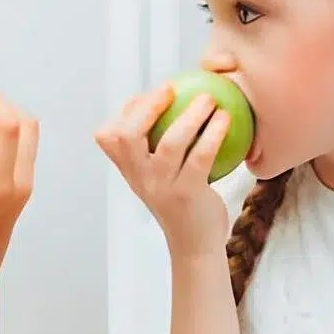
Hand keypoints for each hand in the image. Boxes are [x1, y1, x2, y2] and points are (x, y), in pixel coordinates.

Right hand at [94, 83, 230, 257]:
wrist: (195, 245)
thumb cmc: (182, 202)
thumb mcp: (159, 176)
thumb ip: (155, 147)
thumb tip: (168, 103)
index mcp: (130, 171)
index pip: (108, 137)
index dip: (122, 112)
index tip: (143, 96)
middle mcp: (140, 178)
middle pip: (127, 136)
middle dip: (148, 107)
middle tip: (171, 88)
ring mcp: (161, 187)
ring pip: (170, 143)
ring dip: (190, 116)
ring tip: (208, 99)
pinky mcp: (187, 194)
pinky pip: (201, 156)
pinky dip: (213, 134)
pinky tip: (225, 119)